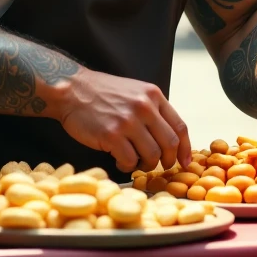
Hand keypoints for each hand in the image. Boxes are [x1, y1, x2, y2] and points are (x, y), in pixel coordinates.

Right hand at [57, 69, 191, 173]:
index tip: (185, 162)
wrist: (71, 89)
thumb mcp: (134, 92)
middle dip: (168, 161)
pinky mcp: (111, 135)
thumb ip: (152, 110)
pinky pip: (129, 161)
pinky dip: (127, 166)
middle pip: (170, 144)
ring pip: (151, 155)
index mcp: (153, 95)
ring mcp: (128, 121)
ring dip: (145, 164)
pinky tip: (119, 161)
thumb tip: (169, 139)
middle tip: (160, 167)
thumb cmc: (101, 93)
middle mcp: (144, 107)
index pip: (180, 127)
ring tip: (135, 161)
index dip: (186, 148)